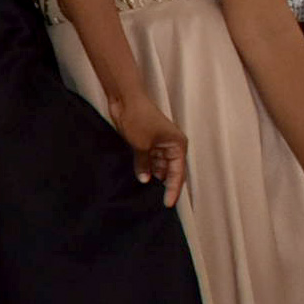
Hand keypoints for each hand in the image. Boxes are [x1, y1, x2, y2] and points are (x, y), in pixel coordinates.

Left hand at [105, 88, 189, 208]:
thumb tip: (145, 180)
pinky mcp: (148, 142)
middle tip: (159, 203)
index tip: (168, 204)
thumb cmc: (138, 119)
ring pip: (160, 166)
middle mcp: (172, 146)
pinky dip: (147, 168)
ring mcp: (159, 144)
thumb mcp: (141, 145)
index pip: (177, 173)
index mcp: (178, 146)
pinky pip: (150, 160)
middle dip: (165, 185)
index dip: (173, 190)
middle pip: (171, 171)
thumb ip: (144, 164)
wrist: (126, 99)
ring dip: (155, 177)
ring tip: (149, 195)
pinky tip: (142, 179)